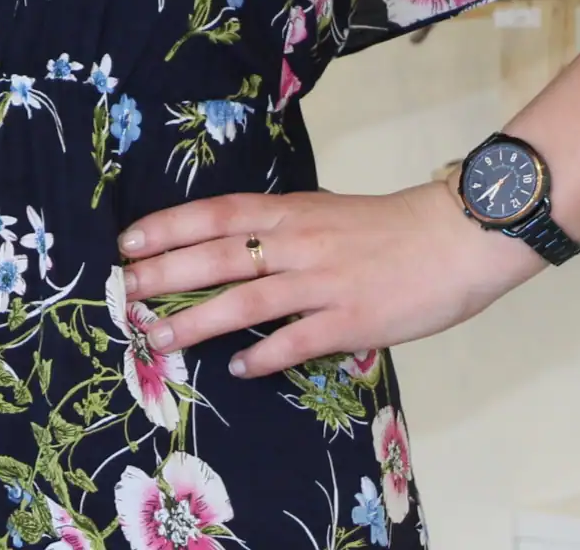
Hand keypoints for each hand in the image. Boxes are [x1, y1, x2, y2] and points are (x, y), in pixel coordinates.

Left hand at [116, 180, 542, 376]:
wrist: (453, 237)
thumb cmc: (383, 227)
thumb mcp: (320, 211)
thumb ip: (277, 227)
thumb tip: (229, 243)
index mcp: (286, 211)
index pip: (214, 214)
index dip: (168, 226)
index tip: (128, 241)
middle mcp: (295, 242)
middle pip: (218, 256)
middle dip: (166, 273)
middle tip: (126, 291)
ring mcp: (322, 282)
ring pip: (247, 300)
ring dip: (198, 319)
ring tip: (160, 336)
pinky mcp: (351, 320)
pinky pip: (298, 340)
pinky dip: (265, 354)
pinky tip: (239, 367)